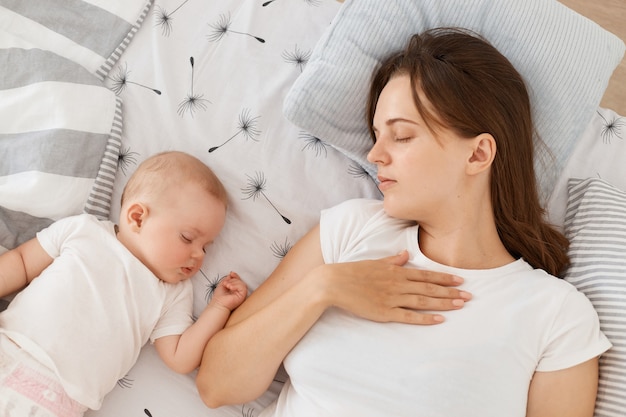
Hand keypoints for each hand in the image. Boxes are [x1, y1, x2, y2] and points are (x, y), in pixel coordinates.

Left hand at [212, 272, 247, 311]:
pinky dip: (236, 285)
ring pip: (242, 283)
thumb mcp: (223, 284)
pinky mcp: (243, 296)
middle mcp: (239, 292)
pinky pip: (243, 287)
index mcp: (235, 289)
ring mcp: (241, 294)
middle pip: (240, 281)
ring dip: (234, 282)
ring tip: (227, 286)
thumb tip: (232, 273)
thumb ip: (228, 279)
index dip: (236, 276)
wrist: (218, 304)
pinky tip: (231, 288)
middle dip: (233, 280)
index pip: (238, 280)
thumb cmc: (219, 297)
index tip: (231, 273)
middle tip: (226, 283)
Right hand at [319, 250, 470, 324]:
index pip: (425, 275)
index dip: (444, 278)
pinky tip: (439, 319)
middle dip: (451, 291)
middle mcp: (397, 283)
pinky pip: (409, 316)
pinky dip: (425, 318)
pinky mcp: (384, 312)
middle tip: (469, 295)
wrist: (333, 283)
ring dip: (444, 303)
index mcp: (395, 271)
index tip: (460, 280)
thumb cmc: (353, 272)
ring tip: (461, 304)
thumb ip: (393, 260)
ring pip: (423, 301)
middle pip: (429, 288)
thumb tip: (406, 255)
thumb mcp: (375, 262)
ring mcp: (392, 298)